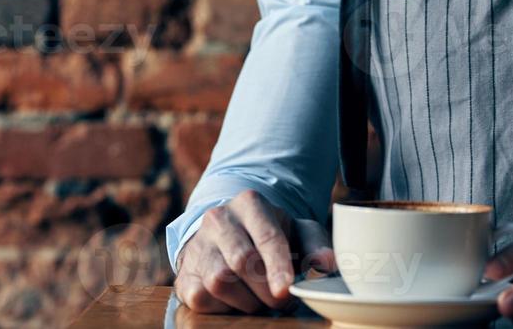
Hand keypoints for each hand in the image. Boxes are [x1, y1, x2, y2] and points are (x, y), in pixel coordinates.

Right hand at [174, 189, 336, 313]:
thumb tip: (328, 263)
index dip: (277, 266)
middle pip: (241, 261)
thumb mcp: (296, 231)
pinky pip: (200, 297)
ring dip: (246, 300)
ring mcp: (198, 245)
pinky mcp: (184, 273)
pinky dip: (222, 307)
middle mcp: (219, 219)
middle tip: (281, 301)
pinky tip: (236, 301)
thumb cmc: (268, 235)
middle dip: (265, 288)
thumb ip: (315, 245)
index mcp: (251, 204)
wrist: (225, 236)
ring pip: (219, 281)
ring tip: (260, 300)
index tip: (286, 290)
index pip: (266, 236)